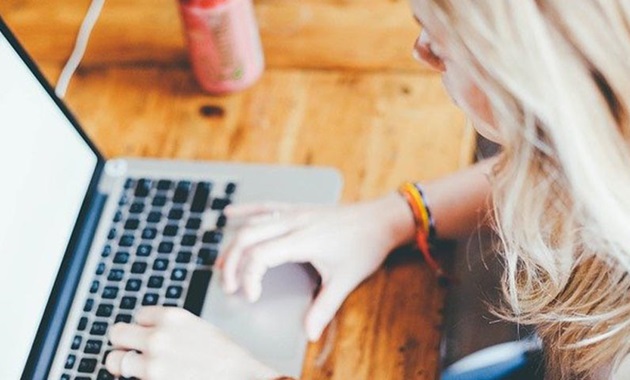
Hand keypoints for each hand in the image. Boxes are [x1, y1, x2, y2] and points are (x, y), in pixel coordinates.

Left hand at [105, 307, 278, 379]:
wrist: (238, 377)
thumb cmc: (224, 355)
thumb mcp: (197, 327)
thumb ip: (170, 326)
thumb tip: (146, 330)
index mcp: (171, 317)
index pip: (137, 315)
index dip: (144, 326)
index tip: (151, 334)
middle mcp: (157, 338)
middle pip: (116, 333)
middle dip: (124, 342)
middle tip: (133, 351)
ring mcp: (152, 365)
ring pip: (113, 361)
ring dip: (124, 364)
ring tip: (138, 368)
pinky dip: (137, 379)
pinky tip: (153, 377)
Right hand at [219, 193, 414, 340]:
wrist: (382, 219)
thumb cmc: (365, 246)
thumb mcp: (346, 280)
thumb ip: (324, 307)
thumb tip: (309, 333)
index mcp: (302, 240)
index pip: (260, 256)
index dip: (249, 277)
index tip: (252, 297)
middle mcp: (293, 222)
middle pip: (248, 238)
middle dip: (232, 264)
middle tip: (229, 287)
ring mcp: (295, 213)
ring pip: (253, 224)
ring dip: (234, 244)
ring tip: (222, 265)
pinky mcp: (298, 209)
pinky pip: (266, 207)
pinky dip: (246, 211)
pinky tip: (230, 215)